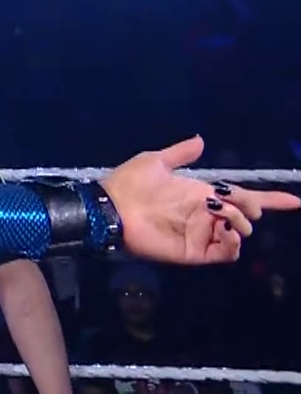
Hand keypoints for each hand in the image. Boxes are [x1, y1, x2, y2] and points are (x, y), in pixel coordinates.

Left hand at [101, 137, 298, 262]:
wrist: (110, 206)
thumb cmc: (130, 183)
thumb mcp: (156, 161)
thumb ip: (181, 153)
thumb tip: (201, 140)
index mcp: (201, 194)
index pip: (244, 198)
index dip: (271, 200)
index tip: (295, 201)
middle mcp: (206, 215)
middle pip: (246, 215)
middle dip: (251, 207)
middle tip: (234, 202)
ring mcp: (201, 234)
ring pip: (239, 234)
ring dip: (240, 223)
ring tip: (223, 215)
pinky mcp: (194, 252)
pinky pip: (225, 253)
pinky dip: (233, 243)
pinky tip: (225, 231)